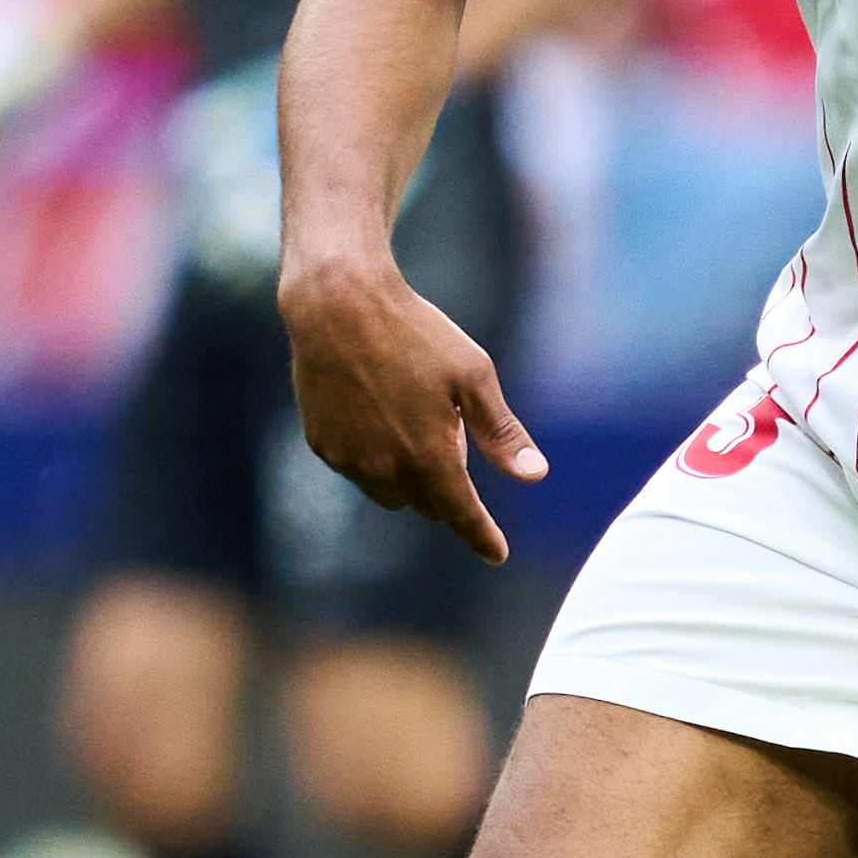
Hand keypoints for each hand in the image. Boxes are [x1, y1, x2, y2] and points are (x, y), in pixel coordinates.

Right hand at [278, 255, 547, 562]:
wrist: (338, 304)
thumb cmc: (415, 333)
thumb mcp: (472, 376)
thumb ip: (501, 433)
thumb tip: (535, 476)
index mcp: (429, 456)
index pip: (462, 514)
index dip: (482, 537)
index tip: (497, 554)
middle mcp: (385, 469)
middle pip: (428, 503)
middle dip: (447, 486)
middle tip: (451, 430)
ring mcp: (349, 460)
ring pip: (391, 493)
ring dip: (410, 477)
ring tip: (415, 420)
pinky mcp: (323, 445)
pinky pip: (358, 470)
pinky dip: (376, 458)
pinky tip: (378, 413)